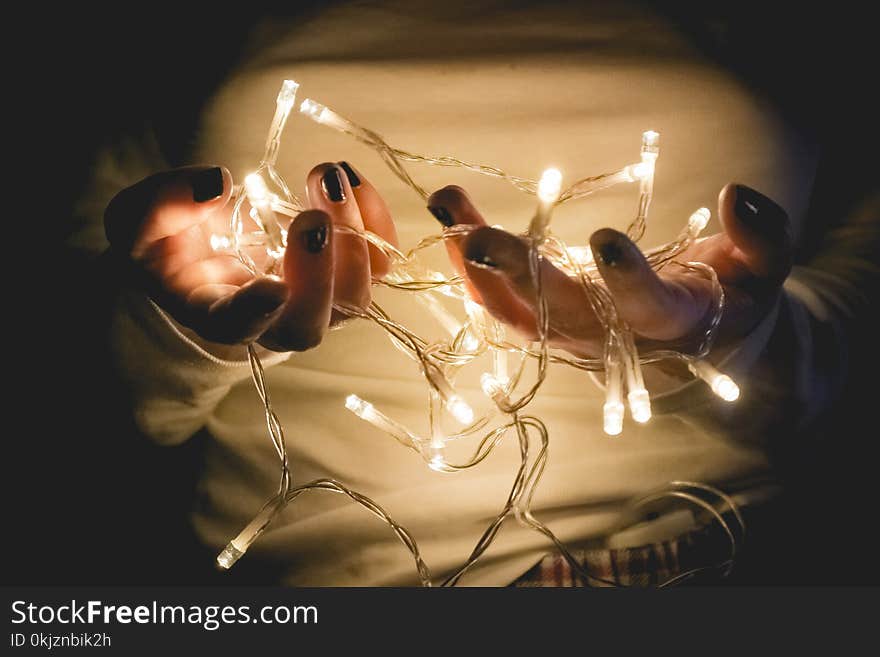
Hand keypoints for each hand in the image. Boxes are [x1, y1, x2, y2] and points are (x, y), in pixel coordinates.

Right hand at [105, 162, 398, 350]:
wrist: (206, 254)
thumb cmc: (169, 244)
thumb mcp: (138, 220)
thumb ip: (162, 206)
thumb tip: (218, 186)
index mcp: (215, 313)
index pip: (238, 326)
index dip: (256, 312)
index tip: (271, 286)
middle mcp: (272, 319)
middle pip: (309, 324)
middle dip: (318, 274)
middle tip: (311, 218)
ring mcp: (315, 301)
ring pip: (354, 297)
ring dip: (353, 238)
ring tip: (326, 178)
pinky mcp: (344, 275)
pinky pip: (379, 264)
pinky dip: (375, 223)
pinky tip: (351, 180)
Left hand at [427, 183, 790, 356]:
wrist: (693, 341)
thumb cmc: (731, 295)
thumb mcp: (765, 268)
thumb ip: (764, 237)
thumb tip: (737, 196)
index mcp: (674, 322)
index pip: (649, 307)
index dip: (629, 279)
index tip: (606, 238)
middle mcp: (614, 339)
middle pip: (561, 312)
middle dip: (517, 273)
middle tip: (473, 234)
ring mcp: (574, 339)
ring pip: (517, 314)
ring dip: (476, 267)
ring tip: (448, 207)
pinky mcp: (549, 330)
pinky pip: (502, 311)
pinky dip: (473, 274)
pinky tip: (451, 227)